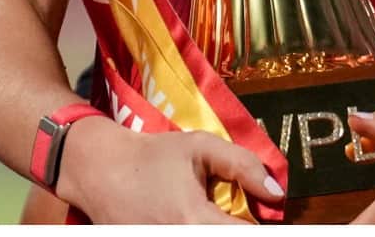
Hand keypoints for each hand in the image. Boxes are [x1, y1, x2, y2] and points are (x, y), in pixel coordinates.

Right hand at [59, 118, 282, 223]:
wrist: (97, 169)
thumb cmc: (153, 155)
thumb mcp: (202, 146)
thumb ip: (244, 166)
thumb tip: (277, 194)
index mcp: (193, 219)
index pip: (243, 235)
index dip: (258, 226)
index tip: (263, 216)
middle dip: (235, 227)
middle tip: (236, 215)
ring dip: (215, 228)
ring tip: (215, 214)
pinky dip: (192, 229)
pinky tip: (191, 218)